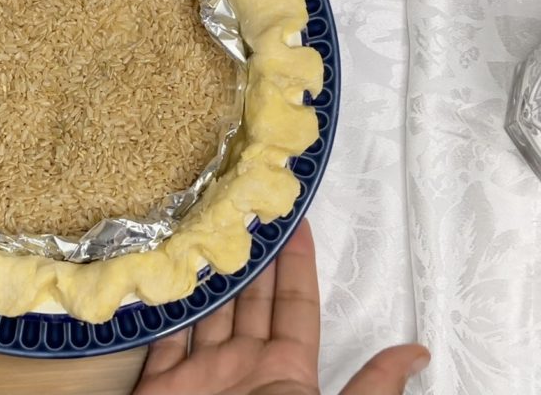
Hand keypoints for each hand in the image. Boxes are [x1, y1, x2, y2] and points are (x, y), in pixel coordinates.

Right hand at [134, 221, 429, 394]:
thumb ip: (370, 390)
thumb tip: (418, 353)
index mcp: (286, 372)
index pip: (295, 304)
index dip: (296, 263)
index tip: (295, 220)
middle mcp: (243, 365)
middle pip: (250, 298)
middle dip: (250, 255)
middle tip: (246, 206)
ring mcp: (202, 373)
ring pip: (207, 310)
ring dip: (207, 272)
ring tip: (206, 226)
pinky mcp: (163, 386)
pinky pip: (164, 338)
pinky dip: (164, 306)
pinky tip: (163, 272)